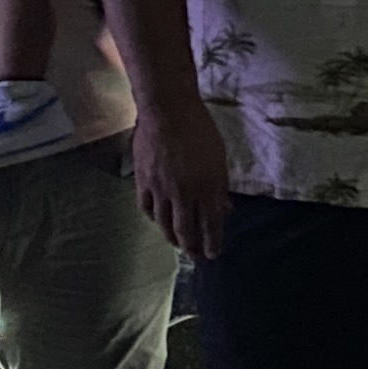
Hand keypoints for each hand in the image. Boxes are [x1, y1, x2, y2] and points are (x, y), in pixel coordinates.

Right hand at [130, 93, 231, 259]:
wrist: (167, 112)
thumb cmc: (199, 130)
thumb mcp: (219, 158)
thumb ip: (220, 186)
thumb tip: (224, 208)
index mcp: (206, 187)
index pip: (210, 224)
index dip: (212, 242)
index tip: (213, 254)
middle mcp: (183, 194)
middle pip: (186, 230)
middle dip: (192, 247)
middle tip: (195, 256)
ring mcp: (160, 189)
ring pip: (164, 224)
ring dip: (172, 237)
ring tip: (178, 243)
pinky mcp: (143, 181)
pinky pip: (147, 208)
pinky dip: (153, 218)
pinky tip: (157, 221)